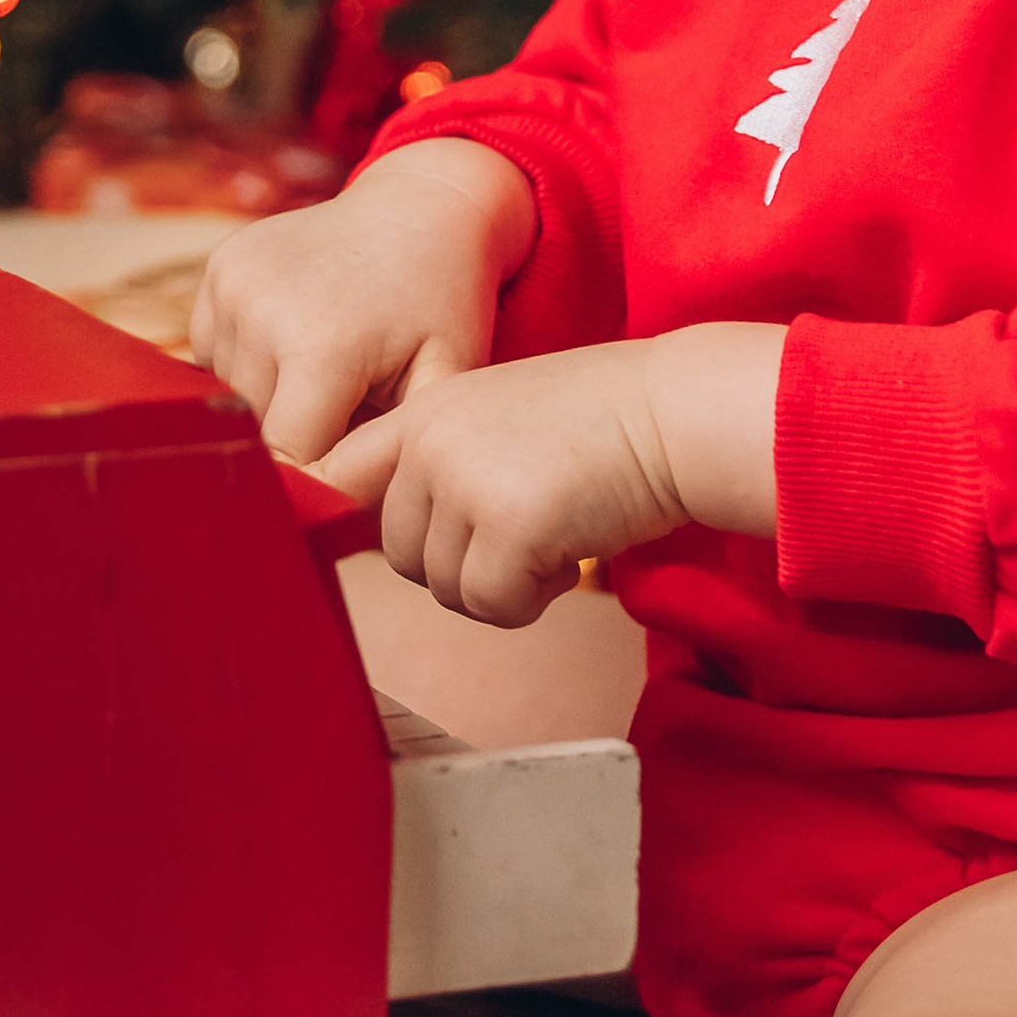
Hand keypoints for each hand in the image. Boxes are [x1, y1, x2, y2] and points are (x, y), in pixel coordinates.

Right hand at [191, 138, 537, 464]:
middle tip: (354, 414)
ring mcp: (232, 282)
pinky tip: (301, 340)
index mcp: (322, 345)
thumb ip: (391, 453)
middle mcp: (262, 310)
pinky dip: (253, 362)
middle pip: (259, 426)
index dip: (320, 479)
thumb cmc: (445, 302)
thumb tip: (335, 516)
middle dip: (302, 437)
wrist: (422, 205)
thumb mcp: (446, 379)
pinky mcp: (219, 267)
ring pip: (233, 392)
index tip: (355, 475)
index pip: (290, 458)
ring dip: (273, 400)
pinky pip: (216, 352)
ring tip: (332, 373)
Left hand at [316, 322, 788, 625]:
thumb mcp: (500, 417)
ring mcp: (464, 482)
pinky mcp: (507, 527)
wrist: (677, 411)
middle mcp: (429, 441)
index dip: (352, 519)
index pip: (339, 475)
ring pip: (445, 589)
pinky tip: (573, 552)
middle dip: (460, 566)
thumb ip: (444, 463)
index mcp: (424, 410)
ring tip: (555, 534)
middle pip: (399, 554)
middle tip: (523, 540)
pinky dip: (533, 599)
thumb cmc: (606, 420)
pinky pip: (493, 605)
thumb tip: (400, 544)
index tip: (378, 545)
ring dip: (501, 584)